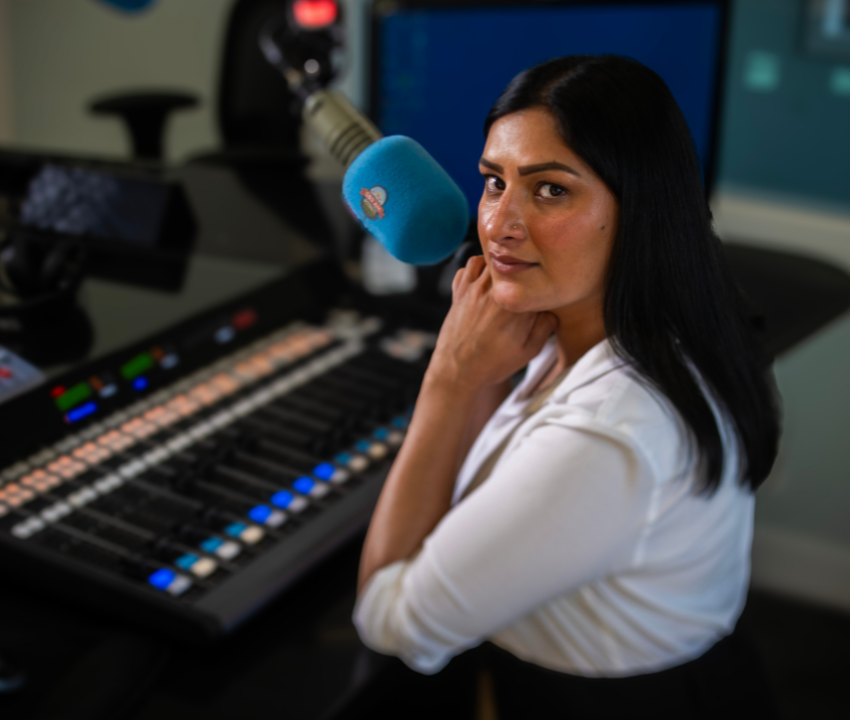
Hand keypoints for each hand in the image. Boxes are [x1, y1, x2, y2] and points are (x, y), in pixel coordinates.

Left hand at [425, 256, 557, 392]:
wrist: (457, 371)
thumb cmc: (492, 364)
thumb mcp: (527, 352)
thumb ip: (544, 329)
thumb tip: (553, 310)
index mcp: (517, 305)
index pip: (535, 279)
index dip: (540, 281)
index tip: (542, 287)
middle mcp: (496, 292)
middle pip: (514, 261)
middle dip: (522, 265)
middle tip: (524, 277)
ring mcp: (475, 289)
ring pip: (491, 258)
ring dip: (500, 264)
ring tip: (505, 276)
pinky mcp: (460, 291)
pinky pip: (469, 266)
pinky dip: (477, 267)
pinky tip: (484, 280)